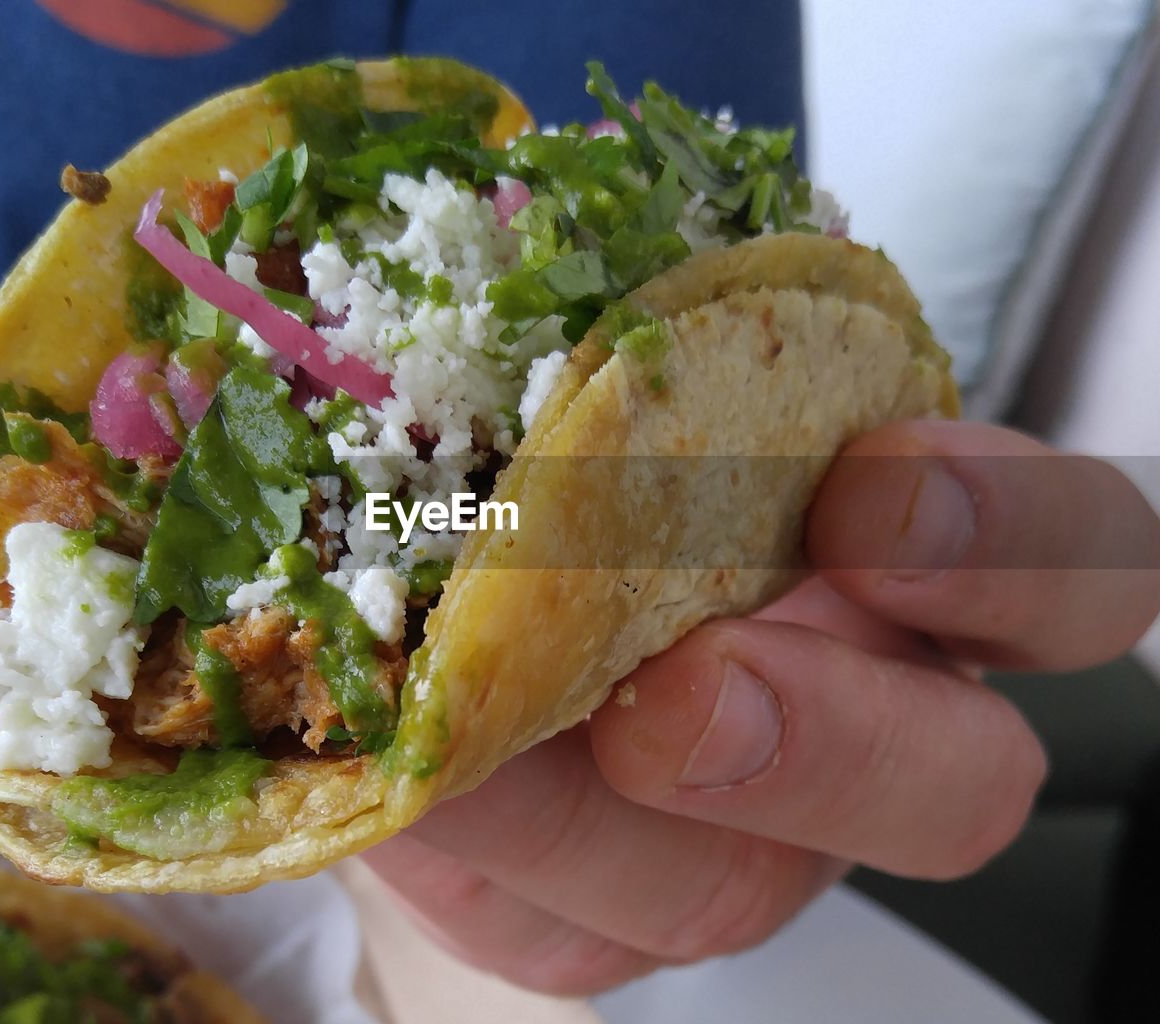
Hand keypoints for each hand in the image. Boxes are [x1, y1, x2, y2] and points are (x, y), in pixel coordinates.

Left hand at [361, 421, 1159, 994]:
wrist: (473, 630)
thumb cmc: (575, 464)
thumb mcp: (612, 382)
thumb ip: (621, 348)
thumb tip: (528, 250)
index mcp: (910, 566)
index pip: (1065, 556)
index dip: (1004, 534)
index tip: (866, 487)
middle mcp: (853, 716)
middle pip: (958, 779)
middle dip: (837, 739)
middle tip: (691, 689)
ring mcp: (736, 842)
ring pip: (738, 885)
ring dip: (604, 828)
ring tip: (478, 753)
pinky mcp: (611, 919)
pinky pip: (574, 929)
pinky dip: (483, 855)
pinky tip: (411, 790)